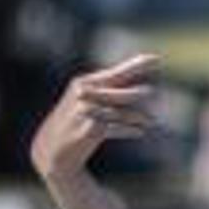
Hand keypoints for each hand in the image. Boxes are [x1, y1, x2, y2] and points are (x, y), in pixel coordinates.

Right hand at [30, 54, 160, 181]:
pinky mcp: (90, 129)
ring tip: (150, 121)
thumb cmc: (74, 121)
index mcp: (84, 82)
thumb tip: (143, 85)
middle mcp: (84, 94)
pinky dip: (130, 130)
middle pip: (122, 94)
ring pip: (122, 113)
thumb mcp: (87, 101)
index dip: (137, 66)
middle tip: (154, 93)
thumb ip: (110, 90)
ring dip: (139, 118)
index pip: (116, 73)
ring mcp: (86, 111)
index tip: (157, 59)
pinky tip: (140, 132)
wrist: (50, 150)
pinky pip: (118, 128)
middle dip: (138, 95)